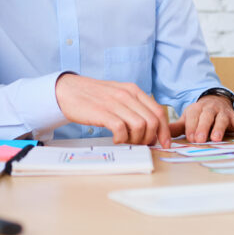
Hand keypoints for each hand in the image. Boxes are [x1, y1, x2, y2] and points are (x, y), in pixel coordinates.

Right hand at [54, 73, 170, 147]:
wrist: (68, 90)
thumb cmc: (94, 96)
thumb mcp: (118, 94)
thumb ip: (134, 106)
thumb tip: (151, 126)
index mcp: (134, 90)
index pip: (159, 111)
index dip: (165, 130)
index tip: (164, 143)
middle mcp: (127, 95)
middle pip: (152, 121)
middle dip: (150, 138)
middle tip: (140, 144)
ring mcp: (115, 103)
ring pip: (140, 126)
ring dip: (136, 139)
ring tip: (126, 141)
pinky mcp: (102, 112)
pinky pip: (121, 129)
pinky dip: (121, 139)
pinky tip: (115, 139)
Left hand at [170, 95, 233, 142]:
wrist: (215, 100)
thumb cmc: (199, 115)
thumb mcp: (188, 119)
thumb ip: (177, 127)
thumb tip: (160, 134)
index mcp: (196, 109)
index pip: (193, 117)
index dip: (192, 127)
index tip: (190, 138)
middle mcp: (209, 109)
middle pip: (206, 117)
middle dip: (203, 128)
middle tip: (200, 139)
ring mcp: (221, 111)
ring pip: (220, 118)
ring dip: (219, 128)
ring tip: (216, 138)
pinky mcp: (233, 115)